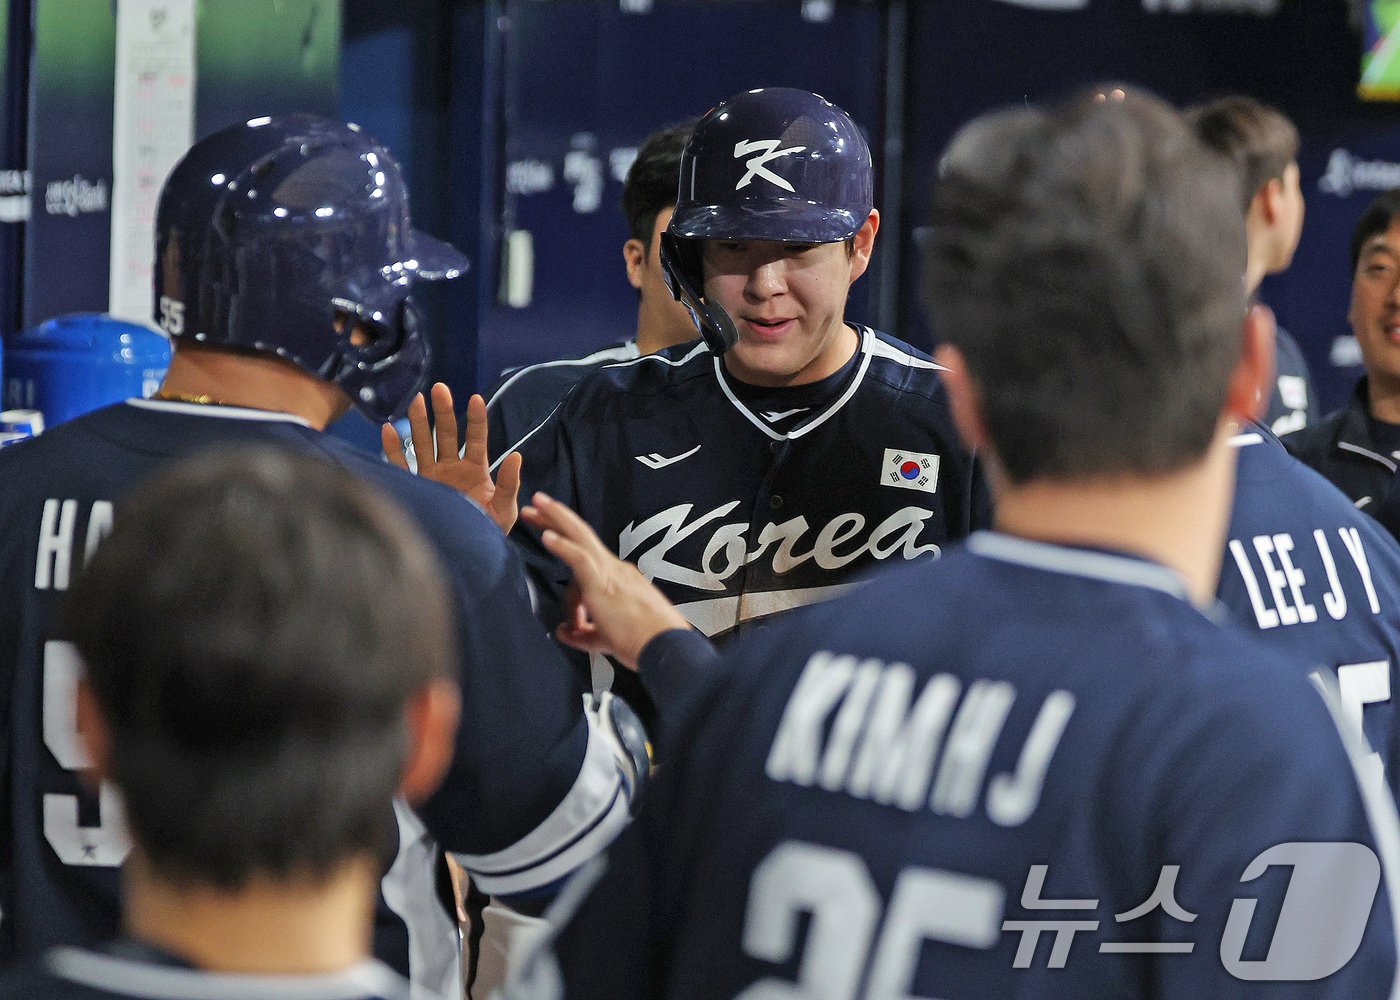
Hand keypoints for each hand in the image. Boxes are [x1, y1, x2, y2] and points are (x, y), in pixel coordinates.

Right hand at [383, 383, 522, 533]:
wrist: (466, 555)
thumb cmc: (489, 533)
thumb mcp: (504, 510)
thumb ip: (509, 484)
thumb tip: (516, 456)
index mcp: (475, 470)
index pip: (477, 438)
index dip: (476, 419)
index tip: (475, 399)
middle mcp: (452, 468)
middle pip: (446, 434)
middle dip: (443, 411)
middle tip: (440, 388)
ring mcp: (432, 477)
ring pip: (423, 443)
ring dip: (419, 422)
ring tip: (416, 399)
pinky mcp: (417, 489)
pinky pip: (401, 466)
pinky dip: (393, 449)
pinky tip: (387, 430)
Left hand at [520, 492, 692, 669]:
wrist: (663, 645)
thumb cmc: (643, 643)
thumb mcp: (605, 639)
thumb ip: (582, 635)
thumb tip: (562, 632)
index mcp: (617, 579)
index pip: (586, 569)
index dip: (571, 597)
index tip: (570, 624)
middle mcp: (614, 569)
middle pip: (581, 535)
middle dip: (558, 518)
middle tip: (538, 502)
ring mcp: (609, 572)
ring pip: (579, 536)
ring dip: (555, 518)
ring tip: (536, 503)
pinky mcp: (603, 582)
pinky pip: (579, 558)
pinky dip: (562, 546)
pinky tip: (547, 536)